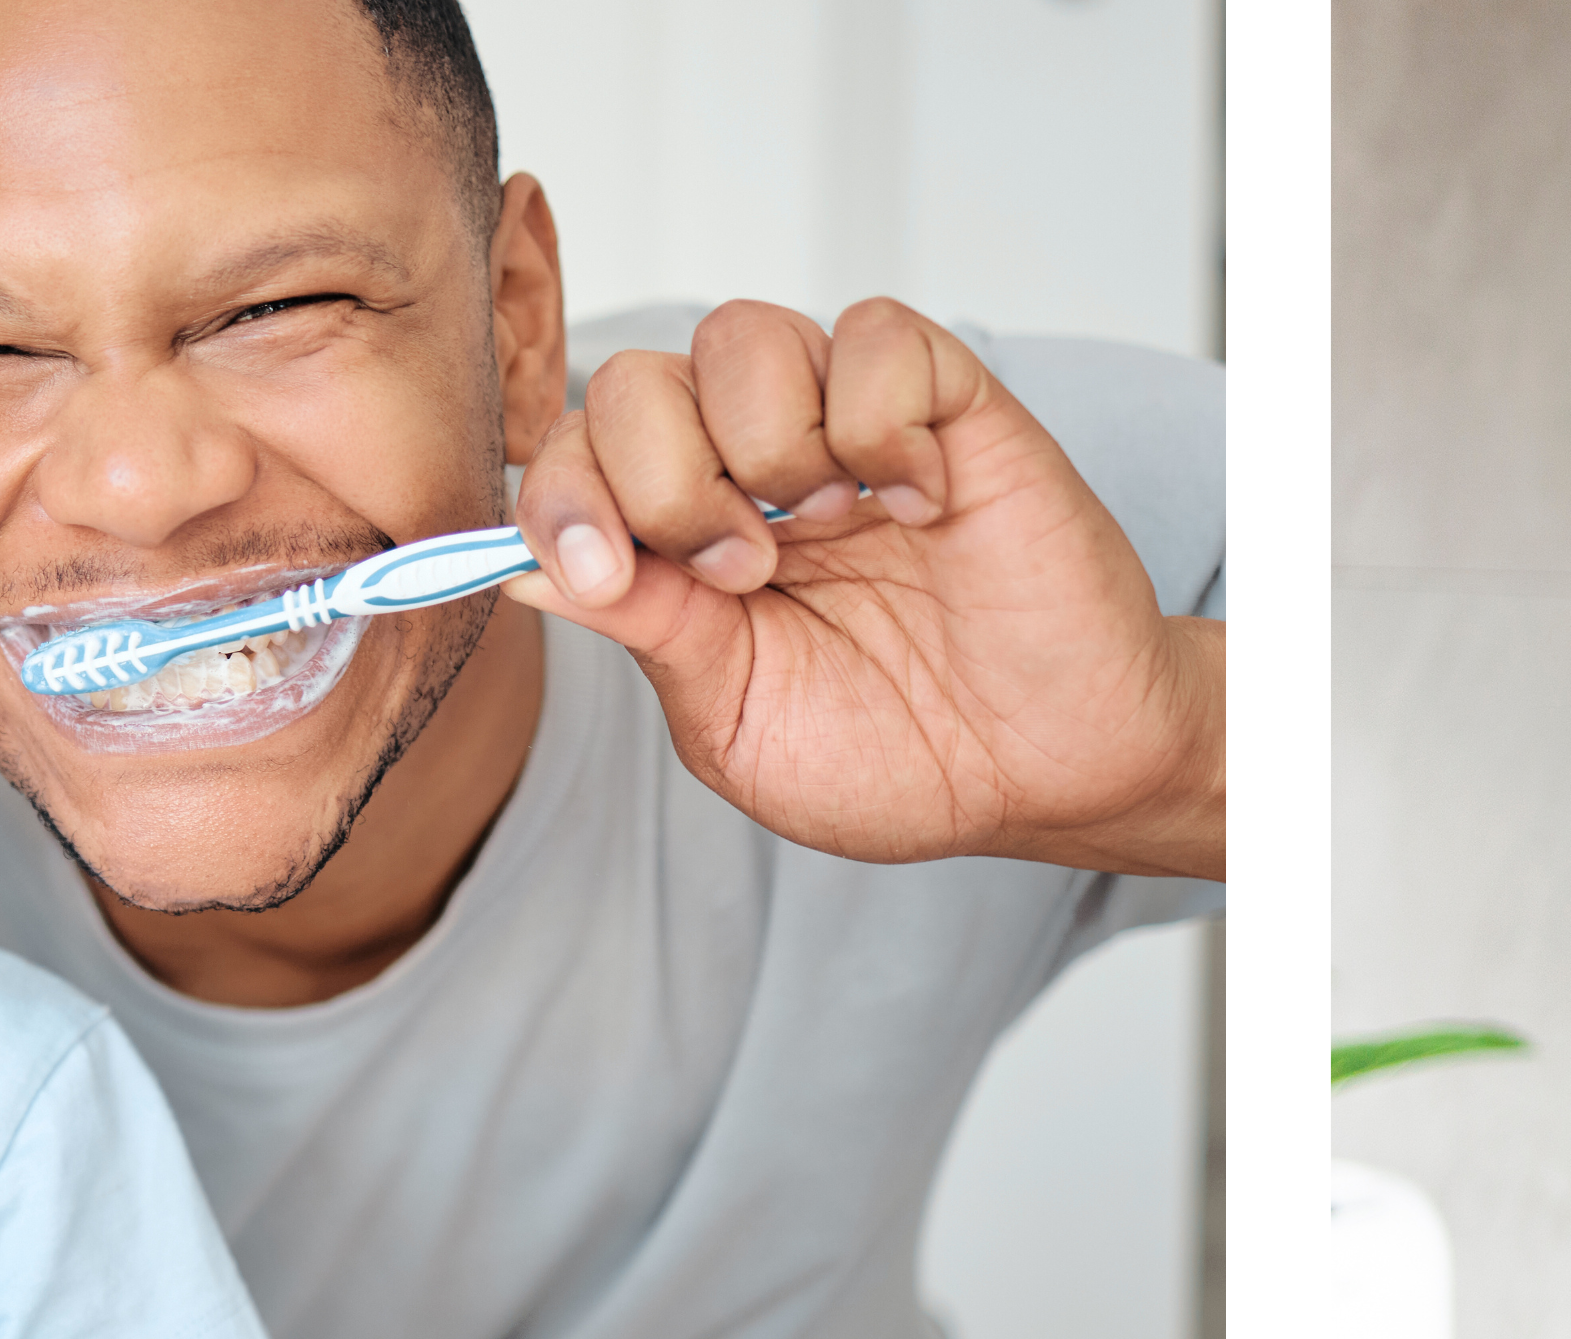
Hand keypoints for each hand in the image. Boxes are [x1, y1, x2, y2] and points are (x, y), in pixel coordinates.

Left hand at [507, 299, 1219, 881]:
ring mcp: (844, 426)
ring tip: (835, 528)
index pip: (575, 458)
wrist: (1051, 771)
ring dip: (768, 445)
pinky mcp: (945, 402)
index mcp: (685, 542)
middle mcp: (751, 466)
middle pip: (633, 380)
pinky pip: (873, 335)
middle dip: (663, 481)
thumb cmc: (902, 757)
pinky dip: (880, 420)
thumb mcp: (737, 723)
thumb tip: (520, 571)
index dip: (564, 500)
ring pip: (742, 335)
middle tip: (746, 574)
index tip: (604, 577)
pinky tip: (920, 502)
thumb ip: (643, 633)